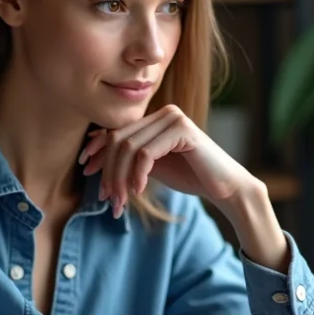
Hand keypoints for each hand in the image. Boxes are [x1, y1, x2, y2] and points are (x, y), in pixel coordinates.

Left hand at [78, 105, 251, 217]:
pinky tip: (139, 191)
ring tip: (120, 202)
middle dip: (109, 171)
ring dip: (120, 178)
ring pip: (129, 147)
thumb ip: (129, 158)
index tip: (87, 171)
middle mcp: (164, 112)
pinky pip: (146, 153)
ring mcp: (174, 118)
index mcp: (156, 118)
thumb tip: (93, 155)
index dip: (98, 150)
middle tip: (108, 198)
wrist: (226, 188)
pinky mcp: (183, 130)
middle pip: (119, 139)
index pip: (117, 130)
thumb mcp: (152, 166)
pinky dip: (137, 175)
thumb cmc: (191, 177)